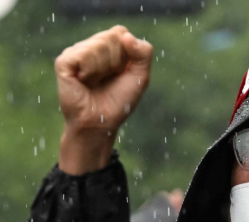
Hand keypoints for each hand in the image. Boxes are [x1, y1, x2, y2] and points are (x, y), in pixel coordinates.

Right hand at [55, 26, 152, 174]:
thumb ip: (143, 53)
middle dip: (117, 62)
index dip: (127, 54)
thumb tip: (126, 35)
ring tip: (95, 81)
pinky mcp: (64, 61)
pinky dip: (90, 71)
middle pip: (110, 37)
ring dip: (104, 69)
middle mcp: (89, 46)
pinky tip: (84, 81)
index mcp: (107, 46)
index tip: (122, 72)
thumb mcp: (140, 77)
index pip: (121, 32)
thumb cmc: (119, 101)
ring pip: (98, 46)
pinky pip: (84, 56)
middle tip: (108, 79)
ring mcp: (75, 52)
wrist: (101, 122)